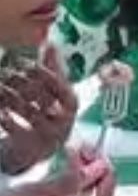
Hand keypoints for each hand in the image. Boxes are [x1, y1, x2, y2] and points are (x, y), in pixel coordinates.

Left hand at [0, 47, 77, 174]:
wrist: (35, 153)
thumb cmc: (44, 116)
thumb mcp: (52, 94)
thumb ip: (52, 69)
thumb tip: (51, 42)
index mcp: (71, 104)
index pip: (56, 81)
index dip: (38, 70)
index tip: (22, 63)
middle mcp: (65, 120)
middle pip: (39, 93)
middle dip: (17, 81)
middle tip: (4, 74)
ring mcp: (49, 134)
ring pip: (25, 108)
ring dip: (7, 96)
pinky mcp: (32, 146)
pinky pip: (14, 125)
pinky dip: (3, 116)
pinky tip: (0, 112)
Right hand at [0, 155, 114, 195]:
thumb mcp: (34, 191)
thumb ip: (67, 181)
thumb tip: (94, 169)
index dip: (105, 173)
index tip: (97, 155)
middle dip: (96, 172)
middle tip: (86, 151)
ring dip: (89, 179)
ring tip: (79, 157)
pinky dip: (82, 190)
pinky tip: (72, 174)